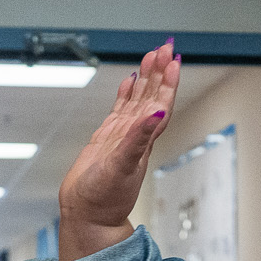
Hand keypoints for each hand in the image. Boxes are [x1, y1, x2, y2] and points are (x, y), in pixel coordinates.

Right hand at [57, 41, 180, 260]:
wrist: (87, 215)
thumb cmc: (104, 199)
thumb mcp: (122, 167)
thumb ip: (139, 139)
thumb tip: (158, 113)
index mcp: (144, 140)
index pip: (161, 104)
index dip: (168, 83)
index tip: (173, 60)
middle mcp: (137, 135)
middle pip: (153, 96)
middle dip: (160, 71)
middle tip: (165, 46)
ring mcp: (123, 136)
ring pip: (139, 99)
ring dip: (147, 78)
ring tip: (152, 55)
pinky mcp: (108, 139)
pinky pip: (121, 109)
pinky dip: (126, 93)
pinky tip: (130, 80)